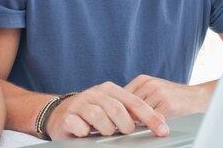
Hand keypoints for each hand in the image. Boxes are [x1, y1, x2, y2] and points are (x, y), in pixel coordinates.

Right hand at [45, 81, 169, 139]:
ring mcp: (80, 103)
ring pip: (99, 117)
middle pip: (117, 109)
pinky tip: (86, 133)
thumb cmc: (91, 112)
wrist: (59, 114)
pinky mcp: (67, 116)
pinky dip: (85, 132)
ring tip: (103, 133)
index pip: (135, 102)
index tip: (163, 130)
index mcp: (110, 90)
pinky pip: (79, 125)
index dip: (150, 117)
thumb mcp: (112, 109)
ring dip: (105, 130)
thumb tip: (159, 122)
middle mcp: (96, 93)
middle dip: (125, 125)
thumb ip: (131, 113)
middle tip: (124, 132)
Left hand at [124, 75, 215, 116]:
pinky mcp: (166, 105)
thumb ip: (137, 96)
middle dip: (126, 115)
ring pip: (137, 113)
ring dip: (137, 121)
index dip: (119, 107)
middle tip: (125, 123)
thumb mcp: (152, 89)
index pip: (121, 95)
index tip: (118, 116)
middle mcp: (148, 84)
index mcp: (142, 79)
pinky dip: (149, 123)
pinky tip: (152, 124)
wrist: (196, 96)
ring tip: (138, 124)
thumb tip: (119, 109)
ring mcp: (157, 93)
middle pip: (127, 104)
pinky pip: (151, 119)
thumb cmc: (171, 95)